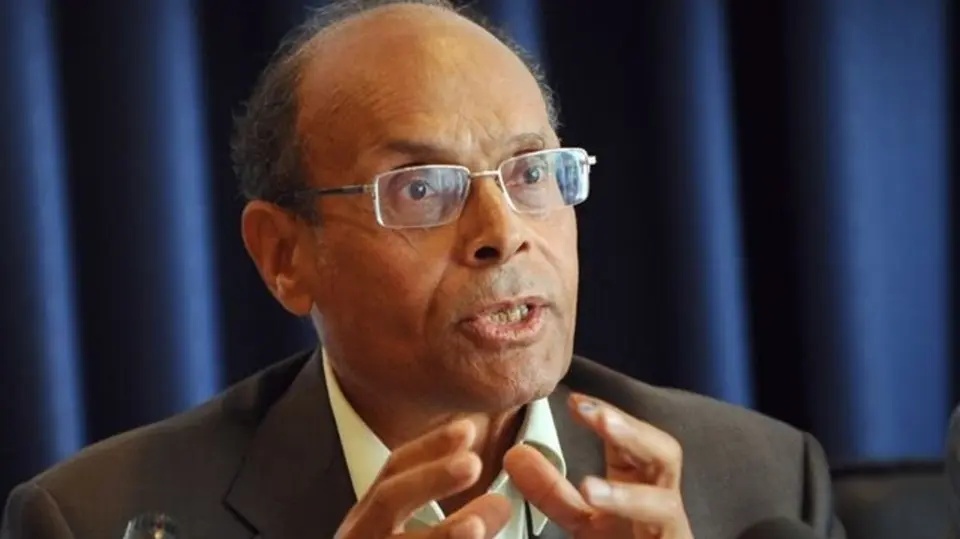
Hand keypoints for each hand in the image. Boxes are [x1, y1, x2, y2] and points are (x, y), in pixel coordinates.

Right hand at [334, 420, 510, 538]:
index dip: (428, 448)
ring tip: (480, 523)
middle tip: (475, 464)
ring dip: (441, 535)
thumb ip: (443, 514)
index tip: (468, 429)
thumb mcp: (413, 534)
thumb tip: (501, 496)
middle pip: (387, 501)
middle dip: (430, 480)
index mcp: (368, 521)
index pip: (393, 472)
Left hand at [504, 394, 693, 538]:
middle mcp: (662, 497)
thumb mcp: (579, 517)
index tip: (574, 402)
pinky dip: (634, 517)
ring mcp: (670, 528)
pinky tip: (601, 511)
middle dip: (632, 435)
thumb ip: (551, 490)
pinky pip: (665, 535)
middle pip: (665, 455)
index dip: (607, 415)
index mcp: (641, 478)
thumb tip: (516, 454)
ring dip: (626, 497)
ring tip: (589, 490)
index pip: (630, 436)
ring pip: (665, 506)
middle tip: (599, 418)